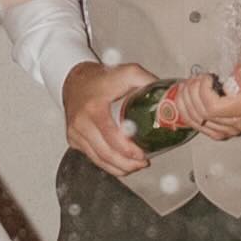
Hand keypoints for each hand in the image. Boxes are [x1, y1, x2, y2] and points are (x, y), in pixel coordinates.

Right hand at [63, 54, 157, 178]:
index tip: (142, 154)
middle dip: (126, 163)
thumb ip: (146, 81)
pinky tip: (120, 165)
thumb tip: (167, 96)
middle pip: (105, 153)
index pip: (111, 136)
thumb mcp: (126, 73)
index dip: (128, 150)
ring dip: (118, 167)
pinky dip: (107, 165)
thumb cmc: (101, 78)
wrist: (75, 80)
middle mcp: (81, 122)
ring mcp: (75, 132)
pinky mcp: (73, 139)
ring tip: (134, 166)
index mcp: (94, 107)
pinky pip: (92, 158)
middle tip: (142, 162)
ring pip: (98, 159)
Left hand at [158, 52, 240, 143]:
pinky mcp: (219, 134)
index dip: (203, 90)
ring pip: (196, 120)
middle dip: (192, 92)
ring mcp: (229, 131)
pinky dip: (184, 110)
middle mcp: (239, 123)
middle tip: (193, 79)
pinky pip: (195, 126)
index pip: (213, 106)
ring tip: (187, 85)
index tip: (206, 77)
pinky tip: (183, 97)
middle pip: (203, 113)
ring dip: (185, 100)